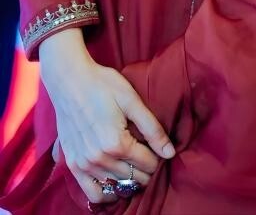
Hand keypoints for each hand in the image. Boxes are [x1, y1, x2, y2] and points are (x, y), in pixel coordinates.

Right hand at [40, 29, 174, 204]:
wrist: (69, 80)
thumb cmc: (102, 85)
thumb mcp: (131, 100)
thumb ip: (152, 128)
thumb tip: (170, 153)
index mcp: (117, 143)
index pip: (148, 164)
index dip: (158, 158)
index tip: (158, 149)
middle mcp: (99, 159)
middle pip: (134, 177)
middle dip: (146, 169)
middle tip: (147, 155)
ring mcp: (84, 164)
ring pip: (117, 186)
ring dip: (130, 180)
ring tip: (134, 166)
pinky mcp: (73, 165)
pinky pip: (92, 193)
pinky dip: (107, 192)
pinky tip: (115, 182)